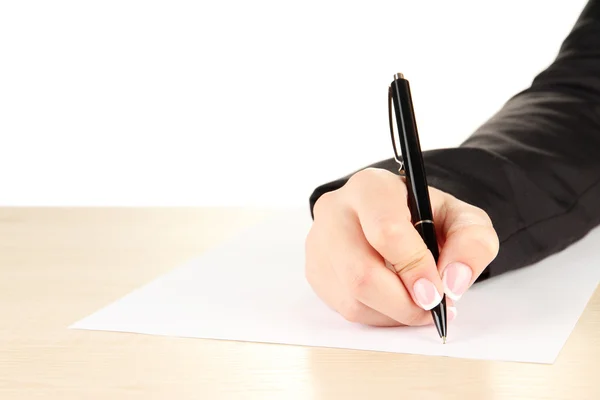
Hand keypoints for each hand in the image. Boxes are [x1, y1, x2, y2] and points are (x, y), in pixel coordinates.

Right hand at [305, 168, 498, 325]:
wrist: (394, 217)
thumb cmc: (425, 216)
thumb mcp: (462, 219)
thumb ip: (472, 243)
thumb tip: (452, 282)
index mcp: (371, 187)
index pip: (386, 231)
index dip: (414, 268)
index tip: (438, 292)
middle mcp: (335, 210)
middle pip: (361, 273)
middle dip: (403, 303)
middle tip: (431, 307)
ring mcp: (319, 242)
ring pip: (352, 297)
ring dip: (393, 313)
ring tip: (417, 303)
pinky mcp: (315, 270)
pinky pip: (345, 308)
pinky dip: (378, 315)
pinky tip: (394, 301)